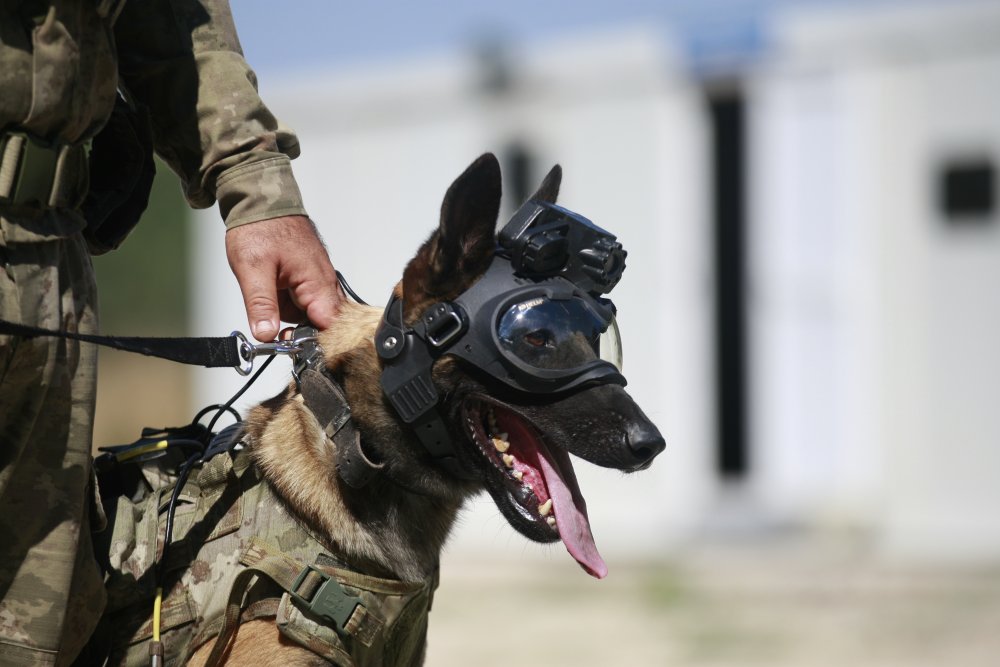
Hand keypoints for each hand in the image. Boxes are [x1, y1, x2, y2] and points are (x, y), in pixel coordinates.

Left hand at [225, 215, 342, 341]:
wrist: (260, 200)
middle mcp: (325, 282)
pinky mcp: (310, 276)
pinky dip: (289, 302)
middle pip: (323, 323)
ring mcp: (319, 278)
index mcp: (317, 282)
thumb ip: (261, 305)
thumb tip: (266, 335)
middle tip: (272, 327)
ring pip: (311, 313)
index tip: (289, 346)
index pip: (330, 326)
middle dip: (300, 332)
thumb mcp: (252, 269)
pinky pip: (305, 300)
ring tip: (270, 297)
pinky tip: (274, 291)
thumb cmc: (260, 228)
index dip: (313, 342)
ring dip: (291, 316)